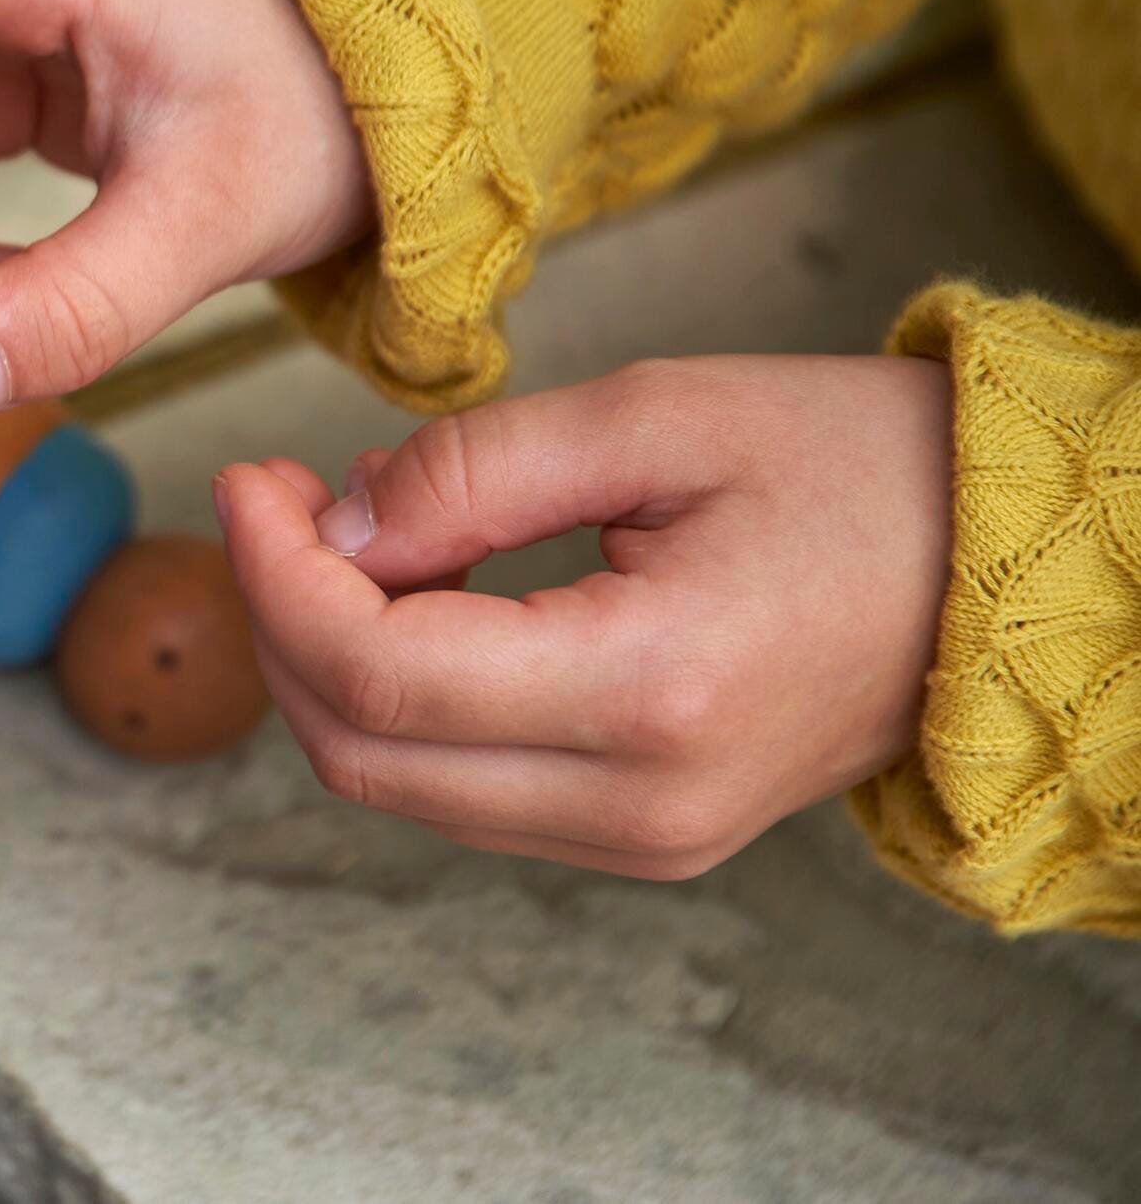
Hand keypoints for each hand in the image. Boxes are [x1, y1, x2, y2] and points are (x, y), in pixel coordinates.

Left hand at [218, 354, 955, 877]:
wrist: (1008, 570)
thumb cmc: (856, 468)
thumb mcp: (655, 417)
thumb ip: (472, 471)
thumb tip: (330, 524)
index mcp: (652, 690)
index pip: (376, 672)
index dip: (274, 574)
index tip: (248, 479)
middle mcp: (642, 802)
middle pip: (359, 753)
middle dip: (276, 619)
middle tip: (270, 497)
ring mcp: (646, 839)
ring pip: (396, 784)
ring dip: (327, 660)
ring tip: (339, 528)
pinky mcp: (645, 836)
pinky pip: (462, 791)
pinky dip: (397, 697)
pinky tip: (413, 590)